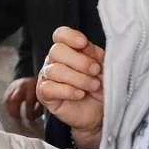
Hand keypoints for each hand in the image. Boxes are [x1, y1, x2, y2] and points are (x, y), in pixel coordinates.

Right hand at [3, 77, 39, 121]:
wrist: (34, 79)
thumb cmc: (38, 93)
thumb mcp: (42, 99)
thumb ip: (38, 109)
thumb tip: (30, 120)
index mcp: (32, 88)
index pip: (28, 103)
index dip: (29, 113)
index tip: (30, 121)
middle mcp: (22, 86)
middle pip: (14, 100)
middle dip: (15, 112)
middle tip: (18, 121)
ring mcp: (14, 86)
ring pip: (7, 100)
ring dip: (9, 111)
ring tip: (13, 118)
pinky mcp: (9, 88)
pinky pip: (5, 99)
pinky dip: (7, 107)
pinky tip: (11, 113)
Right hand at [36, 27, 104, 148]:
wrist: (99, 113)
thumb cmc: (101, 87)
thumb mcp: (104, 68)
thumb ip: (95, 55)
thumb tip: (86, 46)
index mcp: (68, 49)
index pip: (60, 35)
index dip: (70, 36)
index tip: (83, 44)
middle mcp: (54, 61)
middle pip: (56, 51)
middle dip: (80, 61)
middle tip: (96, 71)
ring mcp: (47, 77)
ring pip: (55, 70)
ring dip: (78, 79)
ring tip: (93, 86)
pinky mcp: (44, 95)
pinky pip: (49, 88)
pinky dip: (67, 90)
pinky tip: (80, 94)